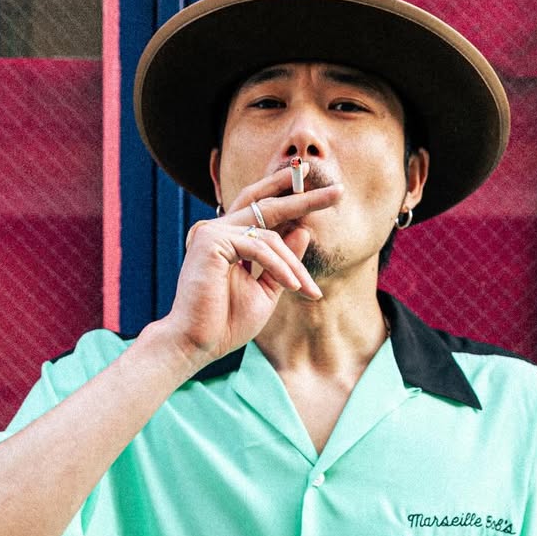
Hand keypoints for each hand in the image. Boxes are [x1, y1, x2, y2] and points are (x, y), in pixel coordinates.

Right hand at [162, 162, 341, 366]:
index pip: (262, 209)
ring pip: (268, 234)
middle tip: (338, 192)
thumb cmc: (227, 323)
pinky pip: (258, 246)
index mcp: (228, 239)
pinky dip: (280, 266)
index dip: (290, 198)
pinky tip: (293, 286)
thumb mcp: (266, 291)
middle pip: (265, 203)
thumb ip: (283, 262)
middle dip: (303, 198)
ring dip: (294, 264)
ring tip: (308, 290)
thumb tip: (304, 230)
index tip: (321, 191)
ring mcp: (211, 231)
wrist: (198, 344)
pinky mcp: (210, 240)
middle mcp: (218, 229)